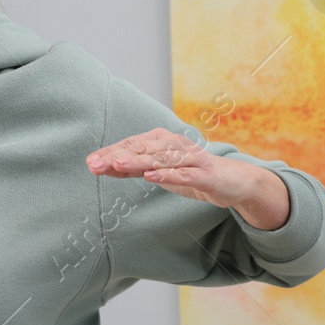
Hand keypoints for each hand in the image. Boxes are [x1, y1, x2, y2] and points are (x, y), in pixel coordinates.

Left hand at [86, 127, 289, 228]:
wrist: (233, 182)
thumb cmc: (191, 174)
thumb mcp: (158, 172)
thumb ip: (132, 169)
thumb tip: (102, 166)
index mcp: (162, 142)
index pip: (132, 145)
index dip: (111, 153)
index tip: (90, 162)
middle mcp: (175, 145)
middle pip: (142, 149)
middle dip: (117, 156)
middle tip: (95, 164)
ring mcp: (191, 159)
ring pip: (161, 159)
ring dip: (137, 161)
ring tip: (116, 165)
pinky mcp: (205, 174)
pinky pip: (185, 174)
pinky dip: (168, 175)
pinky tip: (151, 177)